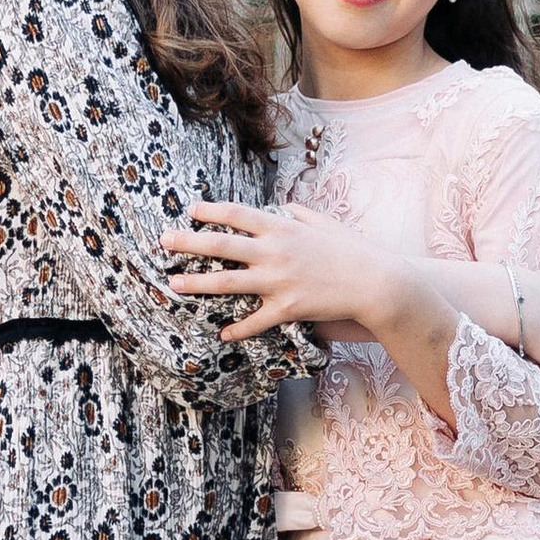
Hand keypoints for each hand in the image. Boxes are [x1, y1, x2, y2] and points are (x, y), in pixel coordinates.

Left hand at [161, 199, 395, 343]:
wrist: (376, 283)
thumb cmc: (353, 251)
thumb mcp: (325, 223)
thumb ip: (300, 213)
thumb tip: (283, 206)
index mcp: (282, 228)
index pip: (237, 214)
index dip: (211, 211)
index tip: (190, 210)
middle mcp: (274, 252)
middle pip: (220, 245)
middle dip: (188, 242)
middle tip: (164, 241)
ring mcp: (278, 281)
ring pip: (226, 282)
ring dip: (196, 283)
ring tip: (173, 284)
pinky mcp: (287, 308)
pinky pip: (254, 321)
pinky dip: (236, 329)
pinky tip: (221, 333)